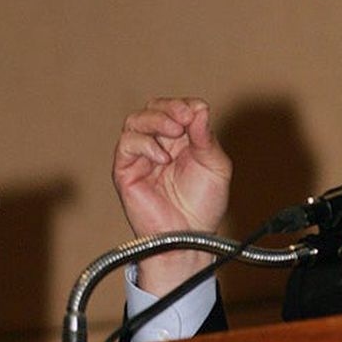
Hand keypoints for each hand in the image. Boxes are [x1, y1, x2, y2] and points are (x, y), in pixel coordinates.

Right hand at [113, 98, 231, 294]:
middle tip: (185, 118)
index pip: (176, 108)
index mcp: (181, 140)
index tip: (198, 111)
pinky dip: (145, 144)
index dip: (185, 104)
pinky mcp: (126, 171)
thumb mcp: (215, 165)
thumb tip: (200, 108)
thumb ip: (206, 137)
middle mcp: (158, 144)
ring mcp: (140, 157)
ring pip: (135, 121)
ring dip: (156, 120)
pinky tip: (163, 157)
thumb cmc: (203, 205)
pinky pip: (126, 145)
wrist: (191, 236)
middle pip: (153, 108)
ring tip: (175, 132)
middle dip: (170, 107)